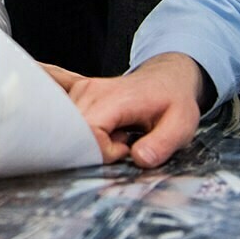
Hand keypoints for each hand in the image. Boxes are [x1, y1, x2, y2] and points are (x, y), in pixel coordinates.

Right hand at [53, 52, 208, 167]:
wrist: (165, 79)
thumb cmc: (173, 101)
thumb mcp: (181, 126)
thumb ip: (161, 144)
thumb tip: (139, 159)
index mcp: (114, 99)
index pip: (89, 133)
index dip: (103, 152)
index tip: (125, 150)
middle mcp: (89, 91)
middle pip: (72, 132)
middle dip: (92, 149)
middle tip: (121, 143)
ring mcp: (80, 91)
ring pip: (67, 128)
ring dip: (87, 140)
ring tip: (116, 133)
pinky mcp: (76, 93)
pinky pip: (58, 107)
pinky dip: (63, 120)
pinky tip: (74, 121)